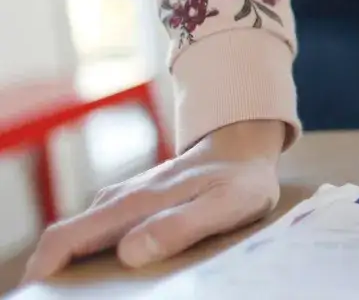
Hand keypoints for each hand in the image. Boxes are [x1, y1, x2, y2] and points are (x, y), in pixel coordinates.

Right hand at [23, 120, 286, 282]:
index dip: (42, 272)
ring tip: (101, 296)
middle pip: (65, 245)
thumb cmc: (239, 179)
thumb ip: (180, 226)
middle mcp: (116, 202)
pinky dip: (97, 263)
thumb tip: (130, 252)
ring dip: (78, 273)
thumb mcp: (225, 205)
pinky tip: (121, 283)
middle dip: (57, 280)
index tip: (39, 298)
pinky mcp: (132, 208)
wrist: (244, 147)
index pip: (64, 239)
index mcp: (130, 205)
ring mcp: (122, 204)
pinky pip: (102, 238)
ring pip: (83, 243)